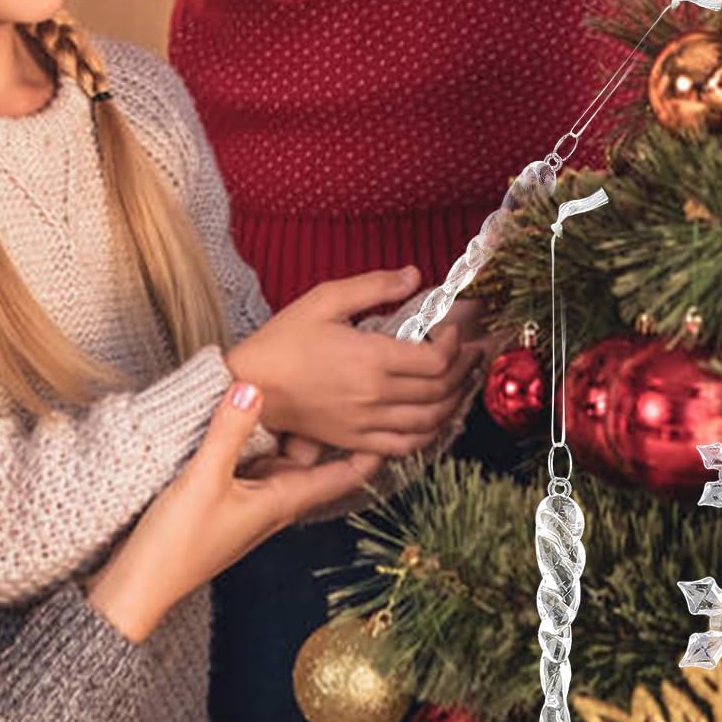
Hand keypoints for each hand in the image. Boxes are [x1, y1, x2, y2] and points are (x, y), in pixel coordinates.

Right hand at [85, 384, 379, 642]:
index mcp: (282, 501)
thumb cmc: (174, 544)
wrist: (135, 589)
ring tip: (314, 395)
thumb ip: (227, 432)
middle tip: (358, 389)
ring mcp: (251, 507)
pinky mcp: (226, 506)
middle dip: (338, 431)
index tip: (400, 420)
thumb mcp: (202, 479)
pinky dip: (265, 446)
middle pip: (318, 462)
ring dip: (299, 437)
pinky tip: (254, 422)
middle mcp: (275, 504)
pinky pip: (258, 469)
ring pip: (287, 463)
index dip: (372, 450)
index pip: (342, 473)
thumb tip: (253, 387)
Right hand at [227, 266, 480, 455]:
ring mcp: (365, 424)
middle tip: (472, 351)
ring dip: (454, 401)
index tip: (453, 328)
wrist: (249, 384)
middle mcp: (374, 396)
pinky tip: (434, 417)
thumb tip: (414, 274)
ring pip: (430, 421)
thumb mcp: (325, 299)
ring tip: (462, 381)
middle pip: (440, 390)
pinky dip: (428, 434)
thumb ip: (374, 286)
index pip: (436, 360)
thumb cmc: (283, 340)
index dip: (455, 344)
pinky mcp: (354, 441)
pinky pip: (404, 446)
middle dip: (465, 369)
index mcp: (371, 359)